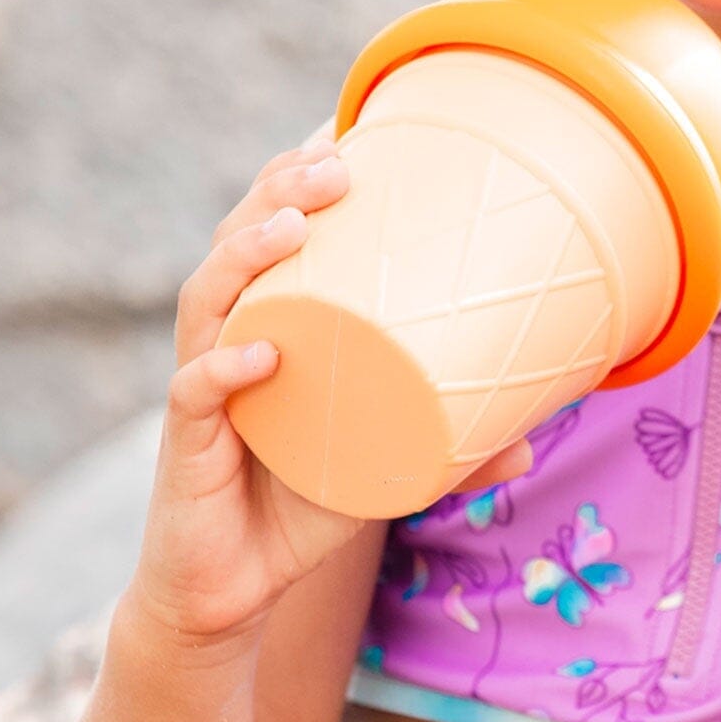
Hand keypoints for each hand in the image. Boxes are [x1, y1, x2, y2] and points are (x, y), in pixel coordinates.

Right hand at [131, 135, 535, 645]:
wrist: (233, 590)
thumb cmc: (303, 502)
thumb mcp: (387, 466)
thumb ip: (452, 450)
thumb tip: (533, 444)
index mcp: (271, 326)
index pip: (269, 232)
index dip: (295, 176)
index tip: (345, 131)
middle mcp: (228, 341)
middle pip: (234, 244)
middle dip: (276, 192)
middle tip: (333, 164)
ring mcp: (203, 391)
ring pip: (206, 301)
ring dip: (243, 256)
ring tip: (291, 228)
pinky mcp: (187, 449)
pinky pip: (194, 398)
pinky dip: (223, 372)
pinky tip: (258, 355)